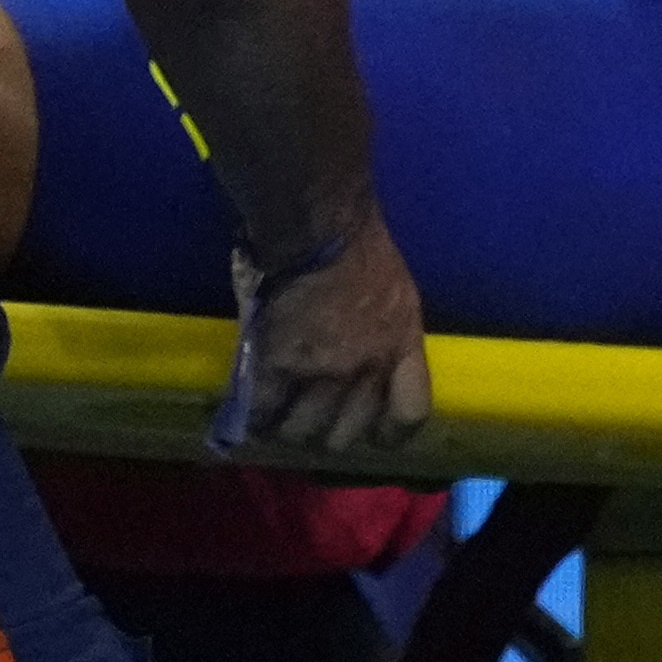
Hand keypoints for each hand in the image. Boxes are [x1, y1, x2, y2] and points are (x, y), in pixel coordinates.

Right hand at [220, 216, 434, 456]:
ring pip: (302, 431)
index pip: (409, 416)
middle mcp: (367, 369)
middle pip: (345, 435)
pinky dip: (256, 416)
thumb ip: (389, 339)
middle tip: (311, 418)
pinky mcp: (278, 365)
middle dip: (326, 432)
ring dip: (287, 428)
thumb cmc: (361, 248)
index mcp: (402, 348)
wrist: (318, 227)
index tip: (372, 435)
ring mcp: (322, 371)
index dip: (388, 434)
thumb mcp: (399, 298)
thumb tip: (366, 371)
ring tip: (277, 416)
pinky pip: (264, 412)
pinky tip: (253, 409)